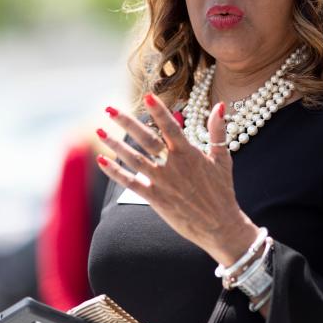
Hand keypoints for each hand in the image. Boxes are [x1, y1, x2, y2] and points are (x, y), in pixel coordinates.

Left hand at [97, 95, 257, 266]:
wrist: (220, 226)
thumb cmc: (222, 191)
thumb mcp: (223, 159)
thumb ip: (218, 131)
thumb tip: (219, 105)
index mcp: (189, 153)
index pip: (171, 127)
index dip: (159, 112)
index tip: (147, 96)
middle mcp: (173, 165)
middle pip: (146, 139)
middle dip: (126, 123)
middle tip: (109, 108)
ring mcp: (162, 182)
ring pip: (134, 159)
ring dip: (115, 144)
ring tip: (99, 131)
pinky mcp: (155, 198)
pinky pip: (131, 183)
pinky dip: (115, 173)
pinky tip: (102, 161)